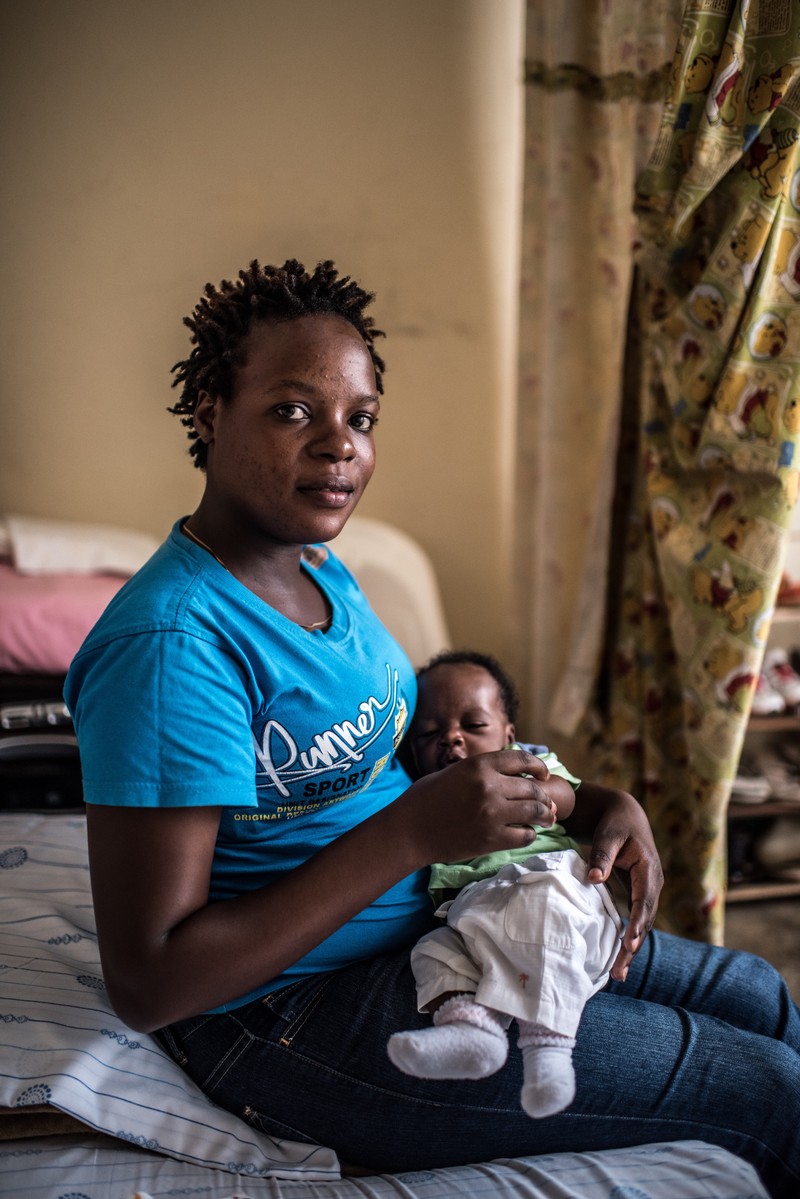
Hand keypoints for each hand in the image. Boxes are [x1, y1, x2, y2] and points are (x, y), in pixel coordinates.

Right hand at [398, 748, 557, 866]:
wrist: (408, 830)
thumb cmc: (424, 799)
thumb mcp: (453, 772)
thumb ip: (481, 772)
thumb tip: (510, 778)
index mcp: (479, 765)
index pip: (522, 760)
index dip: (538, 767)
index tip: (544, 775)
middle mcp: (490, 786)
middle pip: (533, 789)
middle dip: (544, 797)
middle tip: (548, 804)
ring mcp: (493, 813)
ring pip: (535, 812)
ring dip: (545, 816)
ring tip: (547, 818)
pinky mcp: (492, 838)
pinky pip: (524, 835)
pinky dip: (529, 834)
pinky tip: (525, 833)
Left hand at [575, 783, 662, 980]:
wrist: (626, 815)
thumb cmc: (616, 824)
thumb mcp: (610, 835)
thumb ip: (602, 855)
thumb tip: (592, 879)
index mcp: (649, 870)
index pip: (645, 901)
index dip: (638, 922)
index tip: (629, 942)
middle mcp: (653, 884)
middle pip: (645, 921)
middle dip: (633, 946)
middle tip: (619, 970)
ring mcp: (647, 892)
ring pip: (642, 925)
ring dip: (631, 949)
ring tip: (618, 974)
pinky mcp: (639, 895)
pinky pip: (635, 920)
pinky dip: (628, 939)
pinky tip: (619, 958)